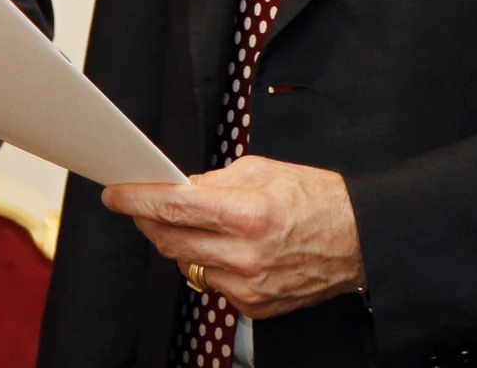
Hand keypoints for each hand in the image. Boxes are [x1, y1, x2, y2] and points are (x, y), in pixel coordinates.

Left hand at [103, 156, 364, 319]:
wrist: (360, 240)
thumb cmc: (319, 199)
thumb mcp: (265, 171)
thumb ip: (215, 181)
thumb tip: (179, 188)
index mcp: (248, 213)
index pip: (175, 206)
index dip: (137, 198)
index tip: (116, 193)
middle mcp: (246, 255)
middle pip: (171, 241)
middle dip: (149, 220)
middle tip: (140, 204)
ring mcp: (249, 286)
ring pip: (188, 265)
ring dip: (178, 242)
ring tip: (187, 222)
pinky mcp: (255, 306)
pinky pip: (213, 284)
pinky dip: (208, 263)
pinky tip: (222, 246)